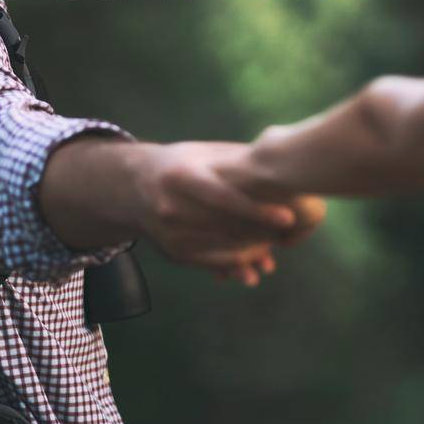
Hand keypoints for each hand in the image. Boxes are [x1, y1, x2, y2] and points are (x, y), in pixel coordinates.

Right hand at [129, 141, 304, 285]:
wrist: (134, 184)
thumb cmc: (182, 163)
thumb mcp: (203, 154)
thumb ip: (238, 162)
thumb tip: (283, 169)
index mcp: (182, 176)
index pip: (225, 197)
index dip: (257, 210)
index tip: (288, 218)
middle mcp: (171, 207)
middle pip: (225, 227)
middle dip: (261, 235)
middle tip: (290, 237)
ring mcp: (169, 233)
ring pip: (220, 250)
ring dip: (251, 255)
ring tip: (272, 255)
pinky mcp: (171, 251)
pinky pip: (208, 263)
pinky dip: (231, 267)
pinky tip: (251, 269)